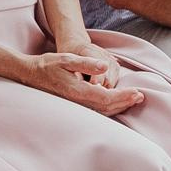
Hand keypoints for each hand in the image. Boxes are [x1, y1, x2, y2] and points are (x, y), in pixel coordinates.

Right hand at [26, 47, 143, 117]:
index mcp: (77, 90)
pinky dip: (110, 108)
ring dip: (119, 106)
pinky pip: (96, 110)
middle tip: (140, 97)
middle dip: (125, 102)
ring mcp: (75, 105)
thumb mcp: (66, 59)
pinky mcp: (75, 105)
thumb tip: (104, 66)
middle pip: (107, 107)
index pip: (106, 97)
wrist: (30, 74)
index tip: (137, 92)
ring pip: (102, 111)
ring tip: (133, 100)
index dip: (123, 96)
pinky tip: (117, 103)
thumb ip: (86, 63)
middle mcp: (77, 101)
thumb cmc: (47, 65)